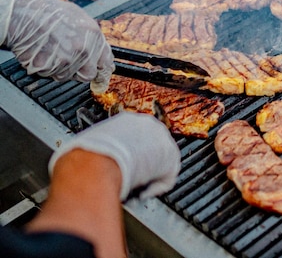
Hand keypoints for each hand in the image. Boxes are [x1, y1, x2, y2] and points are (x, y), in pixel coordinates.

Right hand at [0, 0, 113, 87]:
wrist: (21, 13)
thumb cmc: (46, 11)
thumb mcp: (78, 16)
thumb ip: (91, 36)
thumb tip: (99, 50)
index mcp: (93, 34)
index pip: (106, 62)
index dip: (102, 71)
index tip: (100, 75)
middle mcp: (83, 48)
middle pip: (88, 74)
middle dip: (79, 71)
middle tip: (67, 60)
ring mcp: (67, 59)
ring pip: (68, 75)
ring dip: (60, 68)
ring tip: (50, 50)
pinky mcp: (51, 67)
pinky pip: (51, 75)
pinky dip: (46, 68)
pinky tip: (42, 53)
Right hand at [48, 112, 180, 200]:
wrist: (98, 162)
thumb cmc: (86, 155)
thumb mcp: (86, 144)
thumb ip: (93, 148)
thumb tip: (78, 159)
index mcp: (127, 120)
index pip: (134, 137)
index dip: (129, 154)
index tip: (122, 166)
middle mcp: (149, 126)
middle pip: (151, 148)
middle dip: (141, 164)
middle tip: (129, 179)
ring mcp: (163, 141)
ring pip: (160, 162)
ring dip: (148, 177)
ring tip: (133, 188)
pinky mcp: (171, 160)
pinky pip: (166, 178)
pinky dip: (154, 189)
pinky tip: (141, 194)